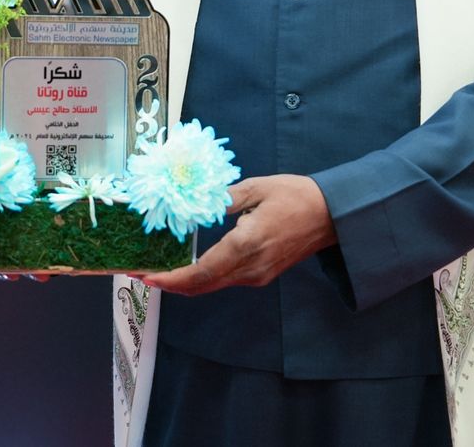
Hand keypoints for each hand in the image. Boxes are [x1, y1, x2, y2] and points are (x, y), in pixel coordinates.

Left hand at [140, 174, 334, 295]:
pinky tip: (187, 267)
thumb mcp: (256, 188)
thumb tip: (192, 205)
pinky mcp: (261, 275)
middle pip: (202, 286)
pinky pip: (225, 280)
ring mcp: (257, 275)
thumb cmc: (296, 196)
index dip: (171, 279)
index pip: (201, 272)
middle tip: (141, 273)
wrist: (332, 215)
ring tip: (158, 269)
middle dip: (169, 283)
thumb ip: (222, 199)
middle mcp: (250, 268)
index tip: (147, 276)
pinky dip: (201, 278)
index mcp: (245, 245)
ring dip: (184, 282)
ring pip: (212, 286)